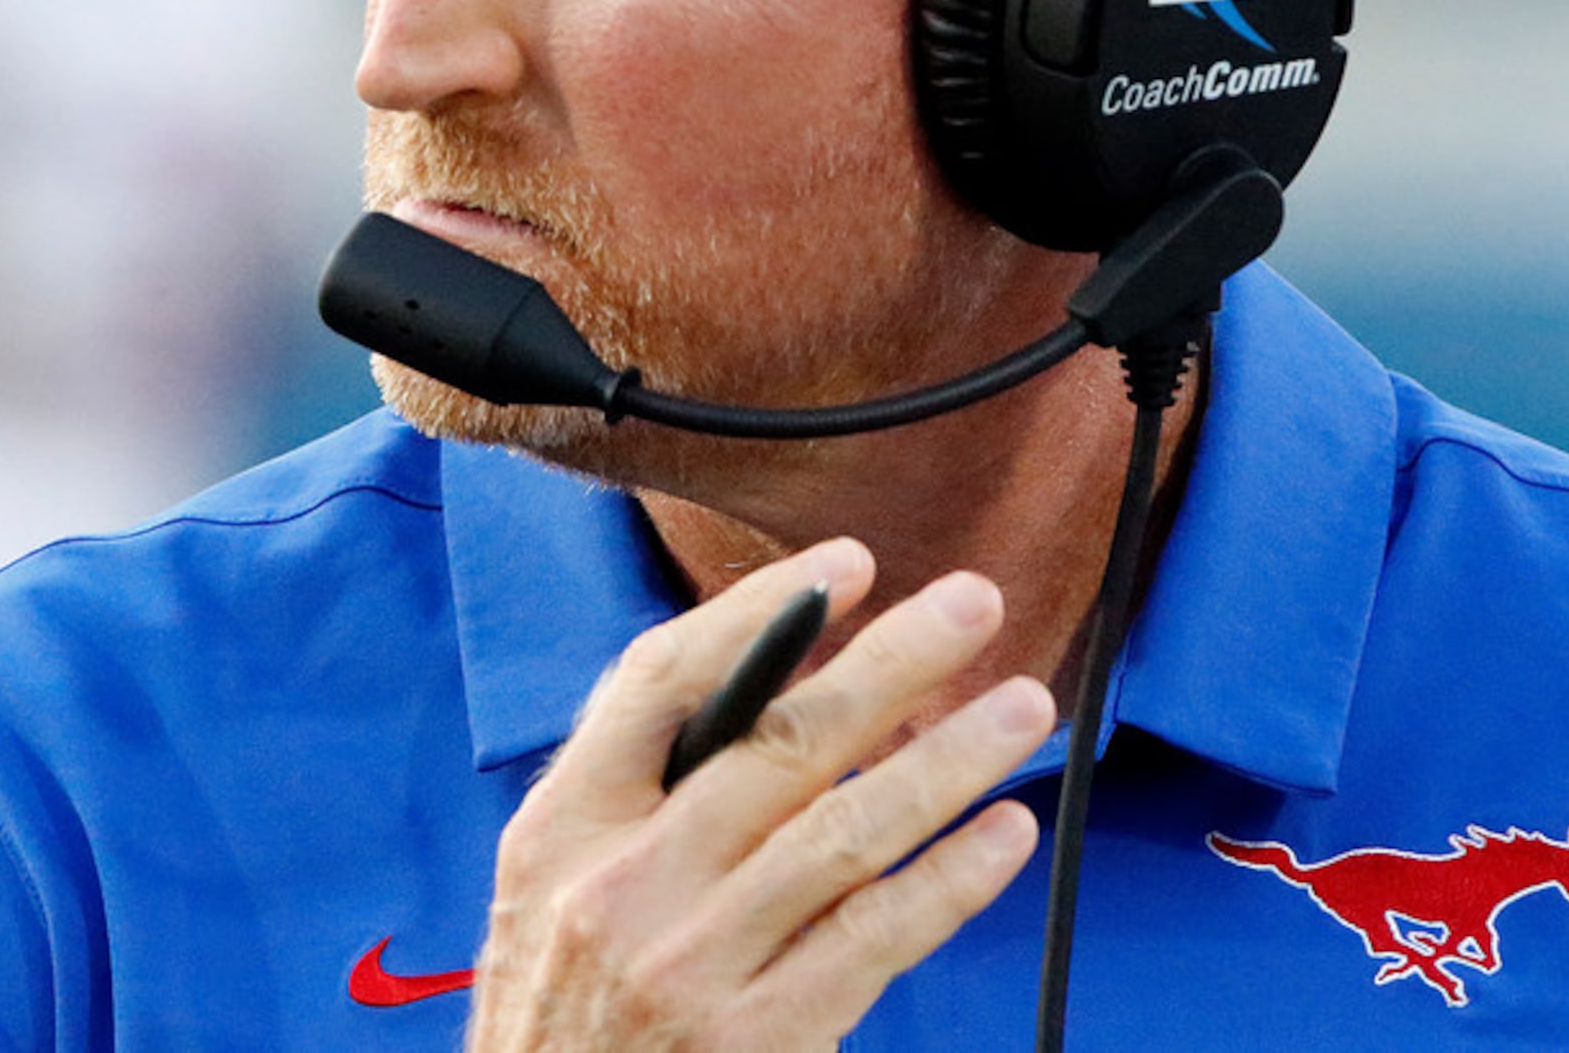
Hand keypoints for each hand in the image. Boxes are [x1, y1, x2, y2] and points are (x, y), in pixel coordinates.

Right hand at [468, 538, 1056, 1049]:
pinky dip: (950, 877)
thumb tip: (758, 663)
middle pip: (779, 741)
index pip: (663, 680)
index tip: (848, 563)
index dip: (759, 610)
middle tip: (975, 604)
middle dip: (891, 662)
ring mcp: (695, 964)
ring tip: (1021, 706)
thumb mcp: (548, 876)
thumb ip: (635, 779)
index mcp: (565, 822)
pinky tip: (1005, 829)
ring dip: (949, 759)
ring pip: (848, 830)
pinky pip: (878, 936)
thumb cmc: (563, 995)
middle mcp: (626, 884)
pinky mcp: (762, 1036)